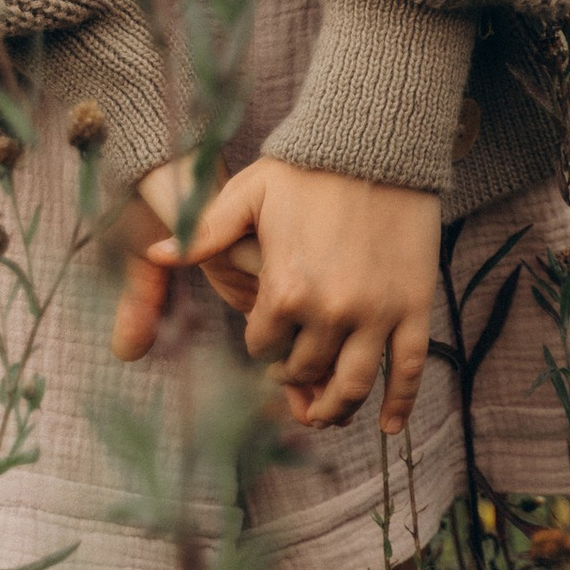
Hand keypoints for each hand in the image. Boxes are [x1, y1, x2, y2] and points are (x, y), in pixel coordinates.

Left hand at [115, 157, 439, 431]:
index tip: (264, 337)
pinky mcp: (414, 307)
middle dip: (293, 375)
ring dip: (337, 408)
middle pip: (305, 369)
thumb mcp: (247, 195)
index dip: (259, 343)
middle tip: (291, 375)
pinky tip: (386, 428)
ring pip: (354, 384)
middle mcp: (330, 311)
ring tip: (326, 415)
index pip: (262, 345)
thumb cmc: (306, 167)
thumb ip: (204, 234)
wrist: (376, 142)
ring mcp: (376, 313)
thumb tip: (156, 253)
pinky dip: (397, 405)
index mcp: (284, 289)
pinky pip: (408, 370)